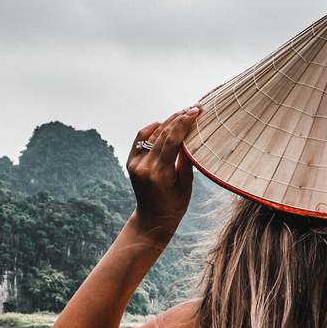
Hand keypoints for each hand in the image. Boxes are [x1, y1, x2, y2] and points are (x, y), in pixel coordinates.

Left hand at [127, 106, 198, 237]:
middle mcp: (144, 166)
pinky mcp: (130, 162)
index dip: (184, 123)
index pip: (171, 140)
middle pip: (161, 133)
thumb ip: (186, 159)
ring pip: (151, 133)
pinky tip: (164, 124)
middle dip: (178, 118)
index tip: (196, 111)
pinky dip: (153, 129)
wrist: (152, 219)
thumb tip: (190, 134)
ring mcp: (134, 164)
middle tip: (193, 108)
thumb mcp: (186, 184)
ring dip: (167, 122)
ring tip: (182, 114)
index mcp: (159, 173)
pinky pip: (141, 138)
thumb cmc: (175, 204)